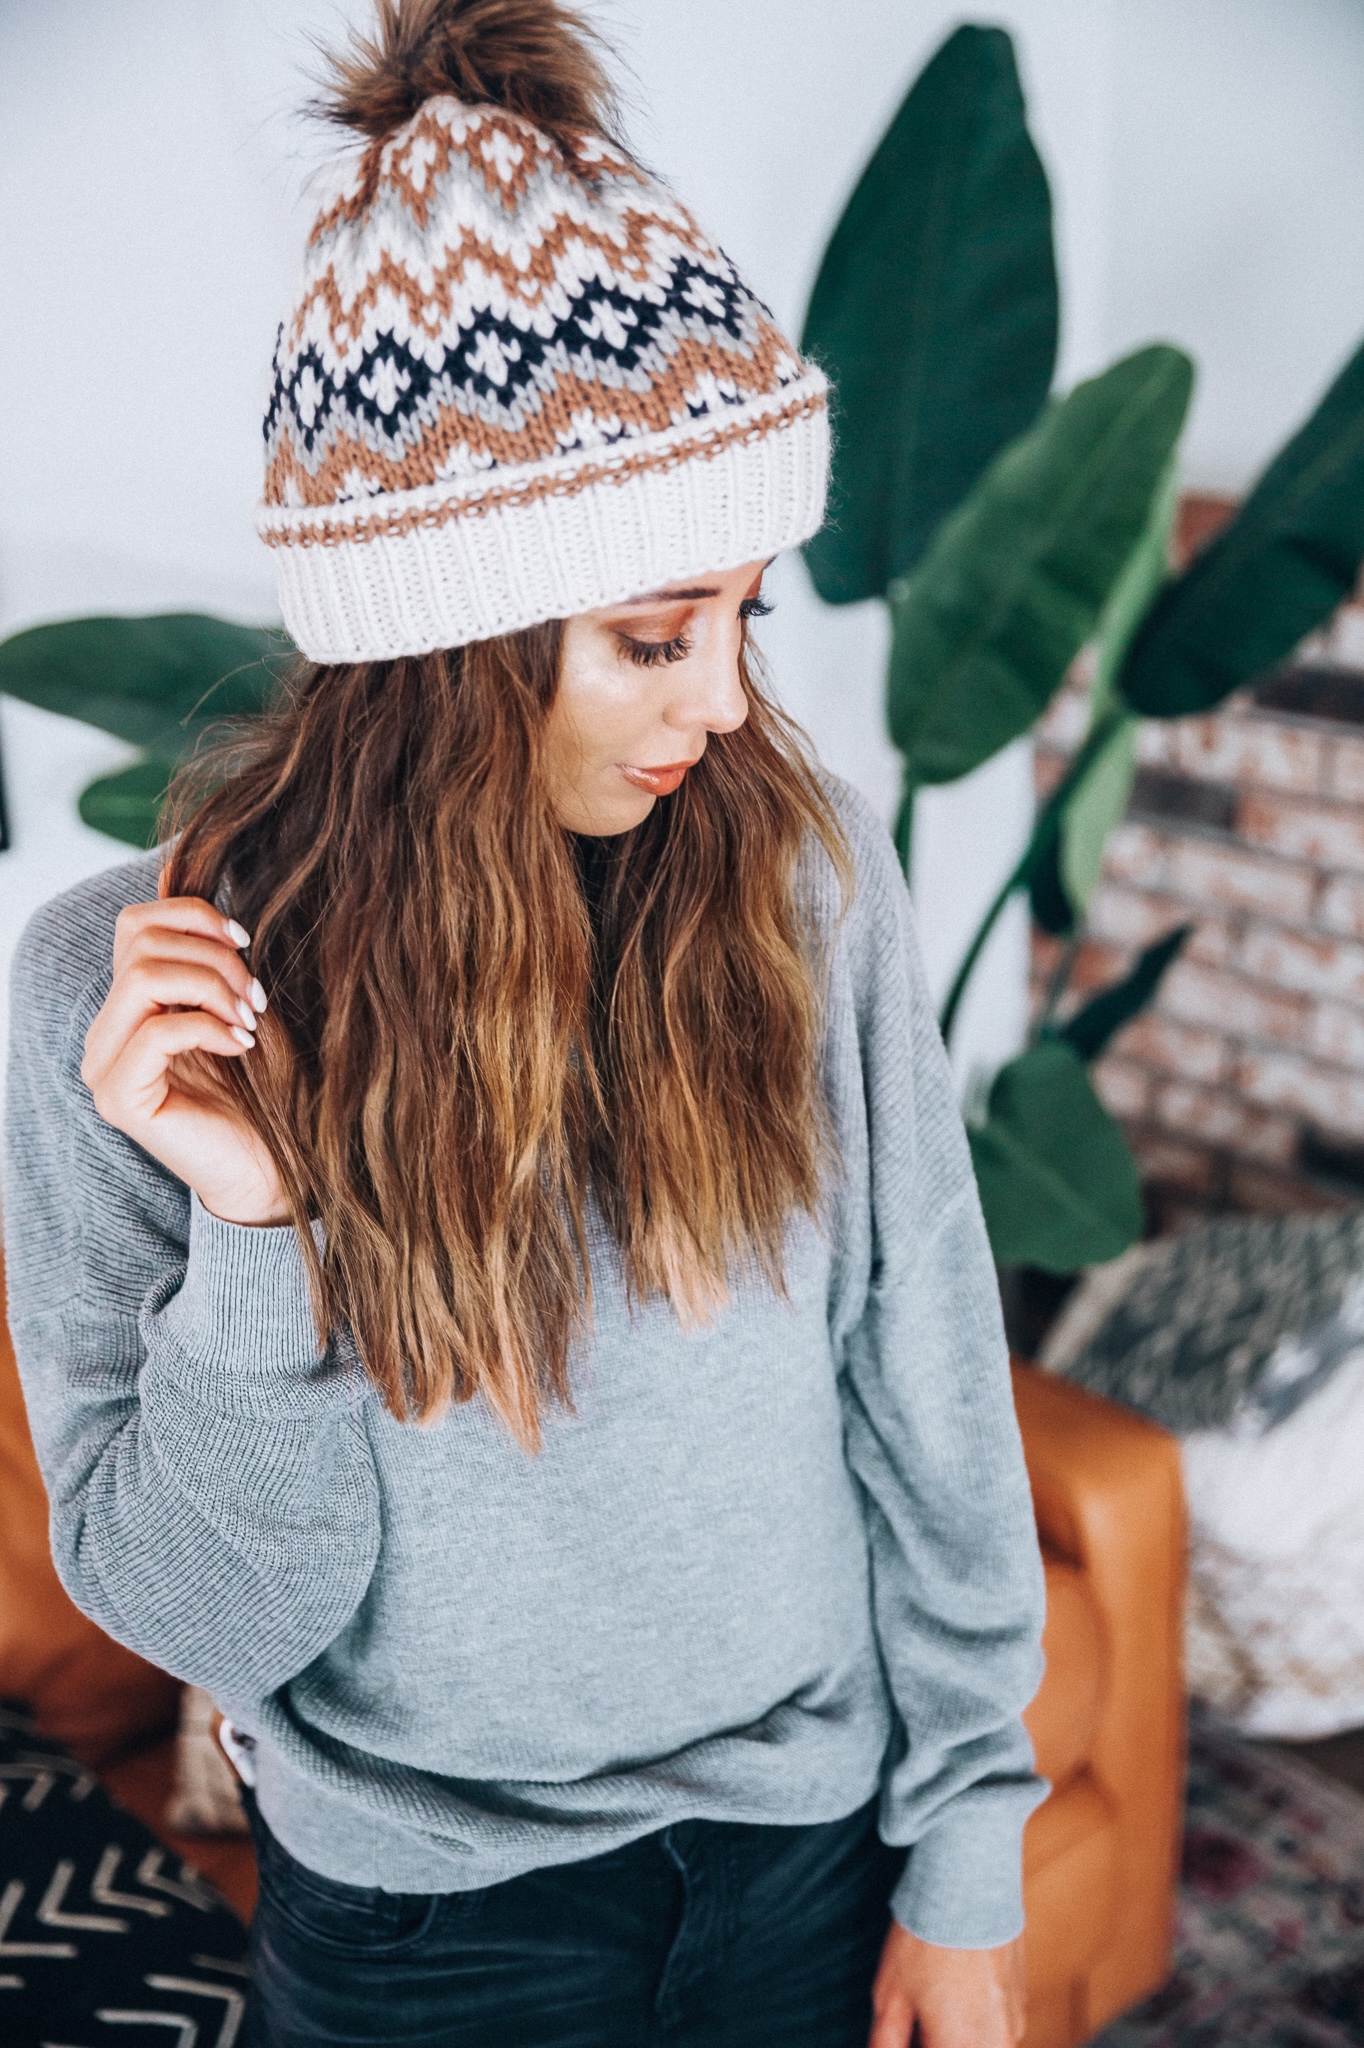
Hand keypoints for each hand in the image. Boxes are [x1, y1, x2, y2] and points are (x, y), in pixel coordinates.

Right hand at [81, 880, 286, 1225]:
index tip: (247, 941)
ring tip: (251, 1018)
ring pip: (143, 977)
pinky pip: (155, 1032)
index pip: (135, 923)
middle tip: (257, 994)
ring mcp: (104, 1066)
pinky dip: (208, 1028)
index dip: (193, 915)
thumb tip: (172, 864)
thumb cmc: (262, 1089)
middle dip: (211, 956)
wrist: (270, 1168)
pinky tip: (243, 1046)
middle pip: (139, 942)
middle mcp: (106, 1032)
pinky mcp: (120, 1097)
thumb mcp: (237, 1002)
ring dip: (211, 987)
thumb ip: (209, 948)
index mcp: (130, 1005)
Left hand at [869, 1922, 1025, 2047]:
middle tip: (913, 2024)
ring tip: (928, 2006)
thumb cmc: (927, 1937)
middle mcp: (995, 2044)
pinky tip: (951, 1995)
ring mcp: (1013, 2025)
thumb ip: (886, 2043)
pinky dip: (972, 2026)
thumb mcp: (890, 1996)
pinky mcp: (1020, 2004)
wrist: (969, 1882)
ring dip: (952, 2038)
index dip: (914, 2045)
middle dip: (934, 2041)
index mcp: (961, 2047)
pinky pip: (993, 2032)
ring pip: (977, 2047)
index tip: (905, 2034)